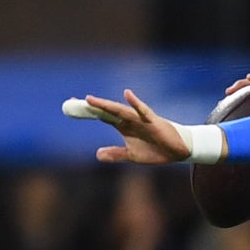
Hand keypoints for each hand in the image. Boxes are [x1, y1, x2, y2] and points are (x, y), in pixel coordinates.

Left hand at [70, 90, 189, 164]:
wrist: (177, 151)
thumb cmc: (155, 150)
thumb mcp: (132, 155)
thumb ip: (115, 154)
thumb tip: (97, 154)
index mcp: (123, 126)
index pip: (102, 116)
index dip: (88, 111)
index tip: (72, 105)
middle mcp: (129, 120)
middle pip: (107, 111)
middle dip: (91, 106)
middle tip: (74, 101)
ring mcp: (140, 119)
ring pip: (120, 110)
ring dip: (106, 105)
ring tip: (91, 100)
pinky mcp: (153, 121)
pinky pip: (144, 111)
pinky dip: (136, 103)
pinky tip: (127, 94)